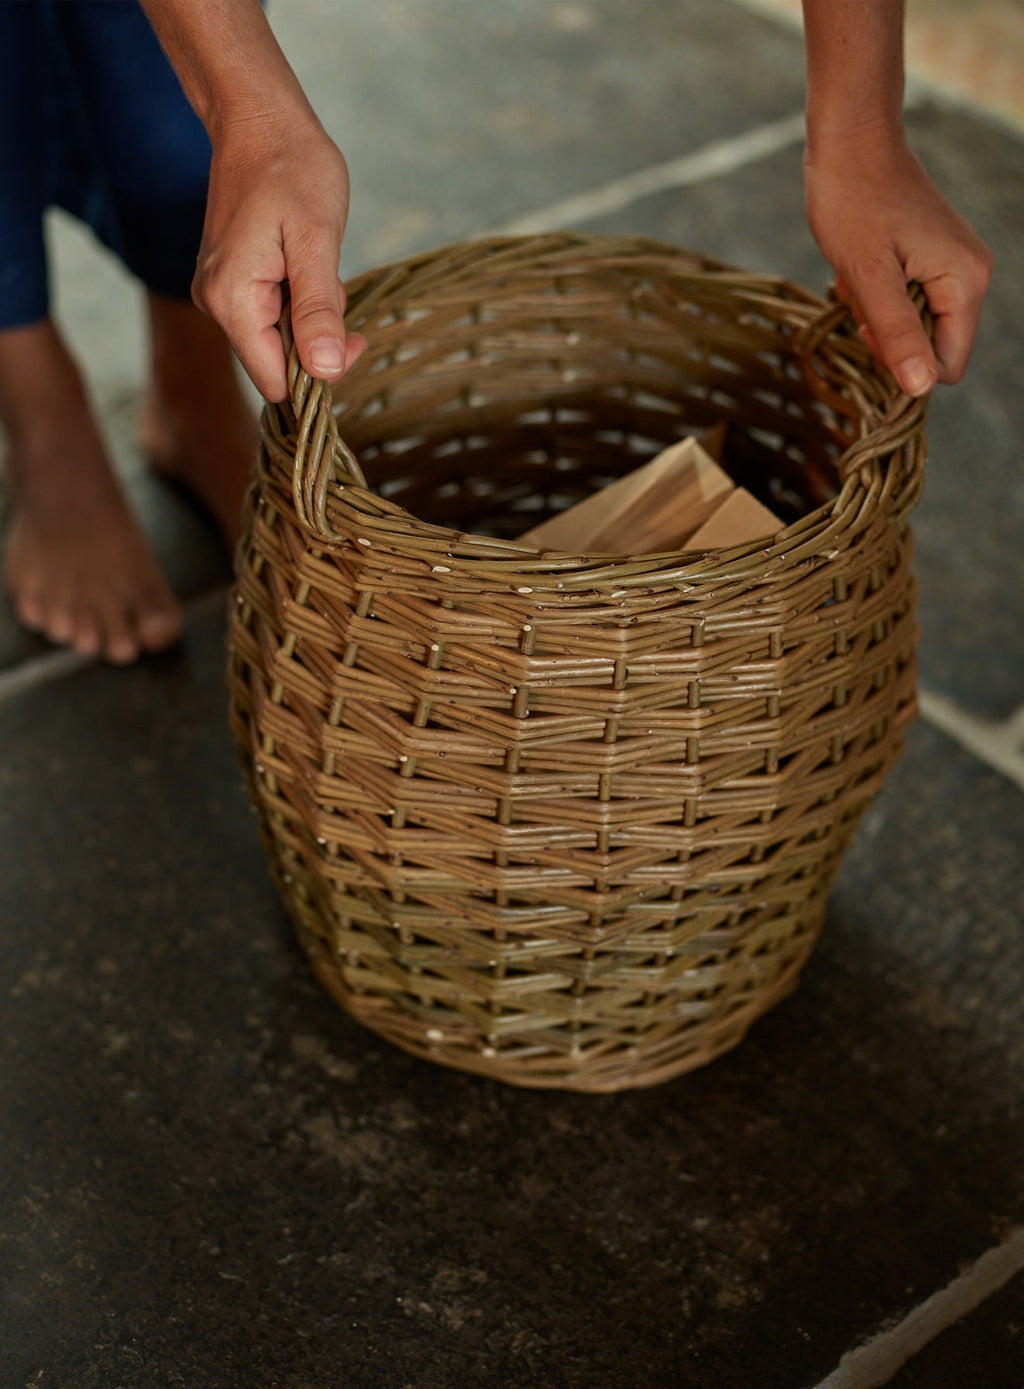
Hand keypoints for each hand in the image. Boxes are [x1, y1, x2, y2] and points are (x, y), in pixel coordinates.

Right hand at [191, 113, 366, 400]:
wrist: (259, 120)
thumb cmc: (293, 168)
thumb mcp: (317, 241)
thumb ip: (318, 310)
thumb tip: (324, 371)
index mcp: (232, 301)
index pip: (276, 382)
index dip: (319, 373)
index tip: (353, 338)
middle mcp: (216, 305)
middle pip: (277, 364)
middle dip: (318, 338)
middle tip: (335, 285)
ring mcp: (219, 294)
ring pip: (278, 339)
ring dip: (311, 315)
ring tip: (317, 263)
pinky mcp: (229, 282)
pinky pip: (271, 314)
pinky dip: (299, 298)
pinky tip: (304, 260)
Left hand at [804, 128, 992, 395]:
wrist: (851, 141)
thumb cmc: (853, 200)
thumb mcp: (868, 275)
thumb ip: (897, 333)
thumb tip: (920, 388)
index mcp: (965, 283)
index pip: (947, 366)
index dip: (905, 365)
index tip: (870, 329)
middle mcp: (970, 276)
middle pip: (932, 347)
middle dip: (890, 335)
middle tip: (862, 294)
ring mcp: (954, 266)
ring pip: (915, 325)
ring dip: (879, 314)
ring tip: (861, 275)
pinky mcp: (933, 258)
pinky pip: (907, 301)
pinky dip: (879, 295)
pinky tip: (864, 266)